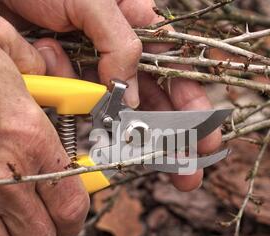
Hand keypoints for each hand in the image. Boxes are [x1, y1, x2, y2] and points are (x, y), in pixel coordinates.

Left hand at [0, 0, 221, 190]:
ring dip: (127, 138)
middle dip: (173, 138)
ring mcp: (91, 72)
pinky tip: (77, 121)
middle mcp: (119, 55)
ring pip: (120, 115)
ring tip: (137, 159)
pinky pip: (81, 114)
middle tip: (186, 173)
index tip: (206, 141)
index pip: (177, 73)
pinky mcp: (63, 84)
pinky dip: (83, 125)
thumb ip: (120, 42)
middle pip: (156, 103)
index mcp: (138, 28)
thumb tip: (131, 93)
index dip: (195, 108)